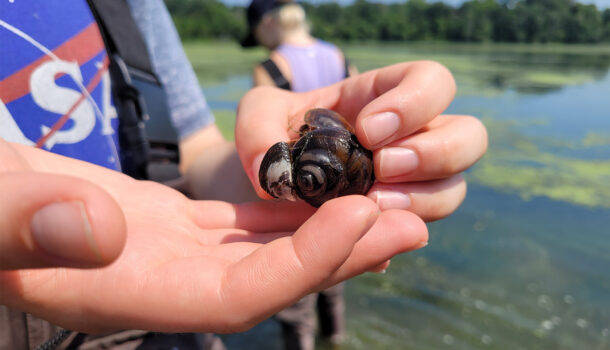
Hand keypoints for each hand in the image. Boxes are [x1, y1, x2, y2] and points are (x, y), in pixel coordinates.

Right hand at [0, 139, 426, 332]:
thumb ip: (28, 224)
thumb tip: (100, 229)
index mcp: (128, 292)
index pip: (239, 295)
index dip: (303, 264)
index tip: (360, 214)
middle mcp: (166, 283)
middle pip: (274, 278)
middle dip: (344, 251)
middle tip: (412, 218)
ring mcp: (176, 256)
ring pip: (268, 250)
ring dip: (327, 228)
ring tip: (389, 202)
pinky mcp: (177, 228)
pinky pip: (246, 225)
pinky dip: (289, 210)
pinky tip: (325, 191)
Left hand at [236, 61, 487, 220]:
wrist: (265, 180)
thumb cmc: (270, 135)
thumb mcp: (257, 117)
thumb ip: (258, 128)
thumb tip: (279, 175)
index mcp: (384, 97)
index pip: (432, 81)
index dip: (414, 103)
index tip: (368, 130)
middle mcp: (411, 137)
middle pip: (470, 136)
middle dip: (435, 154)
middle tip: (383, 168)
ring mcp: (410, 182)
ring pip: (454, 188)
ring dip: (422, 199)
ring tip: (373, 204)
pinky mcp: (396, 220)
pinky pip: (417, 230)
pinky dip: (395, 236)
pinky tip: (364, 240)